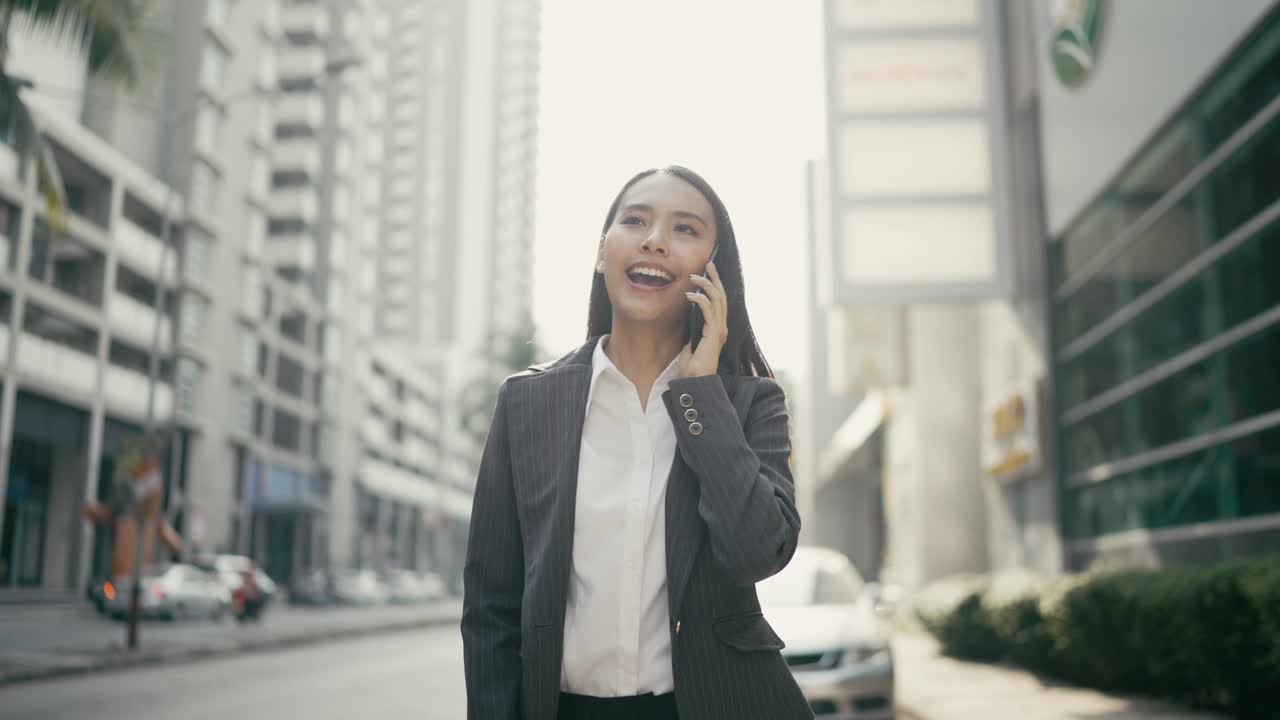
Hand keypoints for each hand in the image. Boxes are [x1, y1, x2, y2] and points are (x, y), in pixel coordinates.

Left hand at [679, 260, 727, 377]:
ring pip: (717, 299)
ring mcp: (719, 330)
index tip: (707, 272)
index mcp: (717, 329)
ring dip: (706, 285)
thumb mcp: (689, 347)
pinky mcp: (714, 334)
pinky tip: (690, 295)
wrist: (695, 382)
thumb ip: (692, 335)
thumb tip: (688, 327)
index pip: (719, 302)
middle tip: (708, 263)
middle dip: (715, 278)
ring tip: (694, 277)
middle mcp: (721, 327)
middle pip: (721, 296)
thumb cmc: (692, 369)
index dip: (714, 286)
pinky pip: (709, 310)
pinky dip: (700, 299)